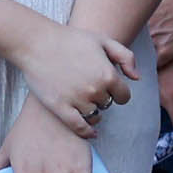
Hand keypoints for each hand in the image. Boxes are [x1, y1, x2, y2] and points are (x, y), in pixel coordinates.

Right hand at [17, 17, 136, 130]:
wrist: (36, 43)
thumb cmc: (70, 39)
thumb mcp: (103, 41)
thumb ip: (126, 57)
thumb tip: (136, 78)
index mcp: (108, 75)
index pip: (123, 96)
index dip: (117, 93)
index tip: (109, 88)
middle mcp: (95, 90)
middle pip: (107, 105)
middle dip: (102, 98)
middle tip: (89, 88)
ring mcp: (77, 100)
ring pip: (94, 115)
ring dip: (92, 111)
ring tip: (84, 102)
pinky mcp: (59, 107)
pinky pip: (78, 127)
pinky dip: (86, 132)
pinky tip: (90, 132)